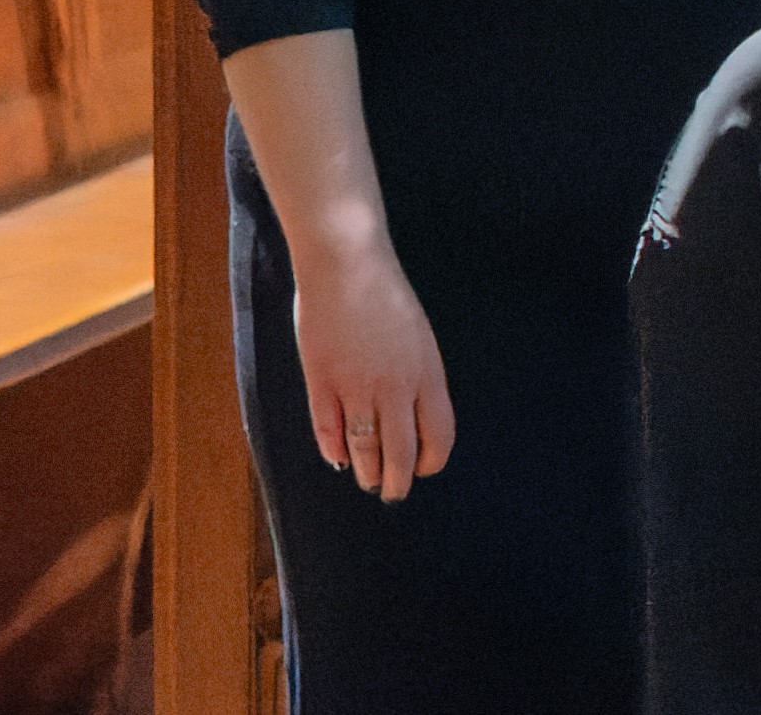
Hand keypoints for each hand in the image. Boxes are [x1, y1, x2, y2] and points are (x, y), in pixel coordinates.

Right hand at [285, 232, 456, 501]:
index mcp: (428, 375)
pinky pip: (328, 427)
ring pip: (364, 446)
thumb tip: (411, 415)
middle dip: (397, 479)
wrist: (348, 268)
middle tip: (393, 493)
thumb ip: (417, 377)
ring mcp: (356, 386)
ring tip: (368, 483)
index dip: (431, 459)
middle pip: (400, 450)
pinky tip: (339, 460)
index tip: (424, 469)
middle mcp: (395, 387)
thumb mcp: (419, 339)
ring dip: (367, 471)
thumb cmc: (387, 299)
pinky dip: (334, 449)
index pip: (439, 434)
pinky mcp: (321, 381)